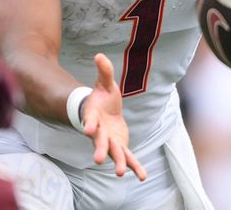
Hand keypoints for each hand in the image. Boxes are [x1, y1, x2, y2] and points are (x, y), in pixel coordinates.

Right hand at [81, 53, 146, 179]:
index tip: (88, 130)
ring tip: (120, 173)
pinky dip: (135, 167)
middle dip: (99, 149)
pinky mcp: (120, 146)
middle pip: (99, 141)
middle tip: (97, 160)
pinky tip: (142, 176)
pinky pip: (128, 158)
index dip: (89, 125)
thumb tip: (99, 55)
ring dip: (117, 162)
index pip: (90, 121)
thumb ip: (104, 72)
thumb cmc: (102, 98)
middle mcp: (100, 132)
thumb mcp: (105, 83)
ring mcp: (110, 141)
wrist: (104, 113)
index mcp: (94, 116)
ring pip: (113, 153)